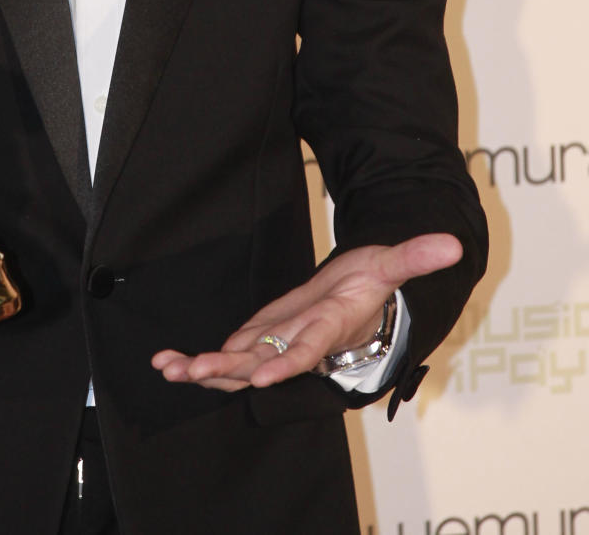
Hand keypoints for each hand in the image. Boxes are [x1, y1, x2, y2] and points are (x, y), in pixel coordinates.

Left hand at [151, 233, 462, 391]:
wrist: (360, 302)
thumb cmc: (374, 283)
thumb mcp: (391, 264)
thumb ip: (416, 256)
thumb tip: (453, 243)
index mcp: (329, 326)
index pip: (308, 350)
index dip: (287, 363)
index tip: (262, 376)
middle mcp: (299, 343)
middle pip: (262, 362)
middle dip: (227, 368)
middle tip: (194, 370)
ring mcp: (277, 343)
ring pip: (238, 364)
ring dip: (204, 368)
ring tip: (168, 367)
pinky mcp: (261, 339)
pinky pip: (227, 356)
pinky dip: (199, 362)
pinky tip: (166, 363)